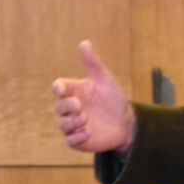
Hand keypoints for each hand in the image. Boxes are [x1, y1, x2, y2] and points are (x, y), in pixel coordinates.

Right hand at [51, 40, 134, 154]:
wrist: (126, 123)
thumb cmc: (114, 99)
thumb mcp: (105, 80)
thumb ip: (93, 64)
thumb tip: (84, 43)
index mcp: (75, 91)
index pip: (59, 88)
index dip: (58, 88)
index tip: (63, 89)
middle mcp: (71, 108)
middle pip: (59, 107)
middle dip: (66, 106)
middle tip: (79, 105)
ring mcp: (74, 124)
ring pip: (63, 124)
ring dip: (72, 122)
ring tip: (85, 119)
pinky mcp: (79, 140)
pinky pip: (70, 141)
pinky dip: (76, 137)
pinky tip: (87, 132)